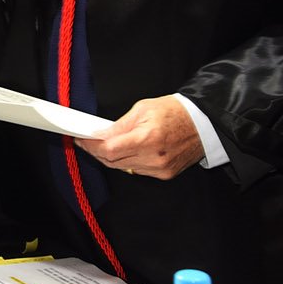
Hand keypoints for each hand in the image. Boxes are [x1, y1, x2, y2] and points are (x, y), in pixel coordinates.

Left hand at [75, 96, 203, 179]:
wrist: (203, 123)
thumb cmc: (174, 112)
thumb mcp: (142, 109)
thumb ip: (118, 125)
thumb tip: (98, 134)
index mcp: (148, 138)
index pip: (109, 149)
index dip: (90, 145)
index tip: (79, 138)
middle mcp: (155, 158)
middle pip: (113, 161)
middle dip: (96, 151)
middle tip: (85, 140)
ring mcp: (160, 169)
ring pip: (123, 168)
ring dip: (109, 157)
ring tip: (101, 144)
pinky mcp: (164, 174)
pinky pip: (136, 170)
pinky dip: (125, 161)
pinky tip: (121, 150)